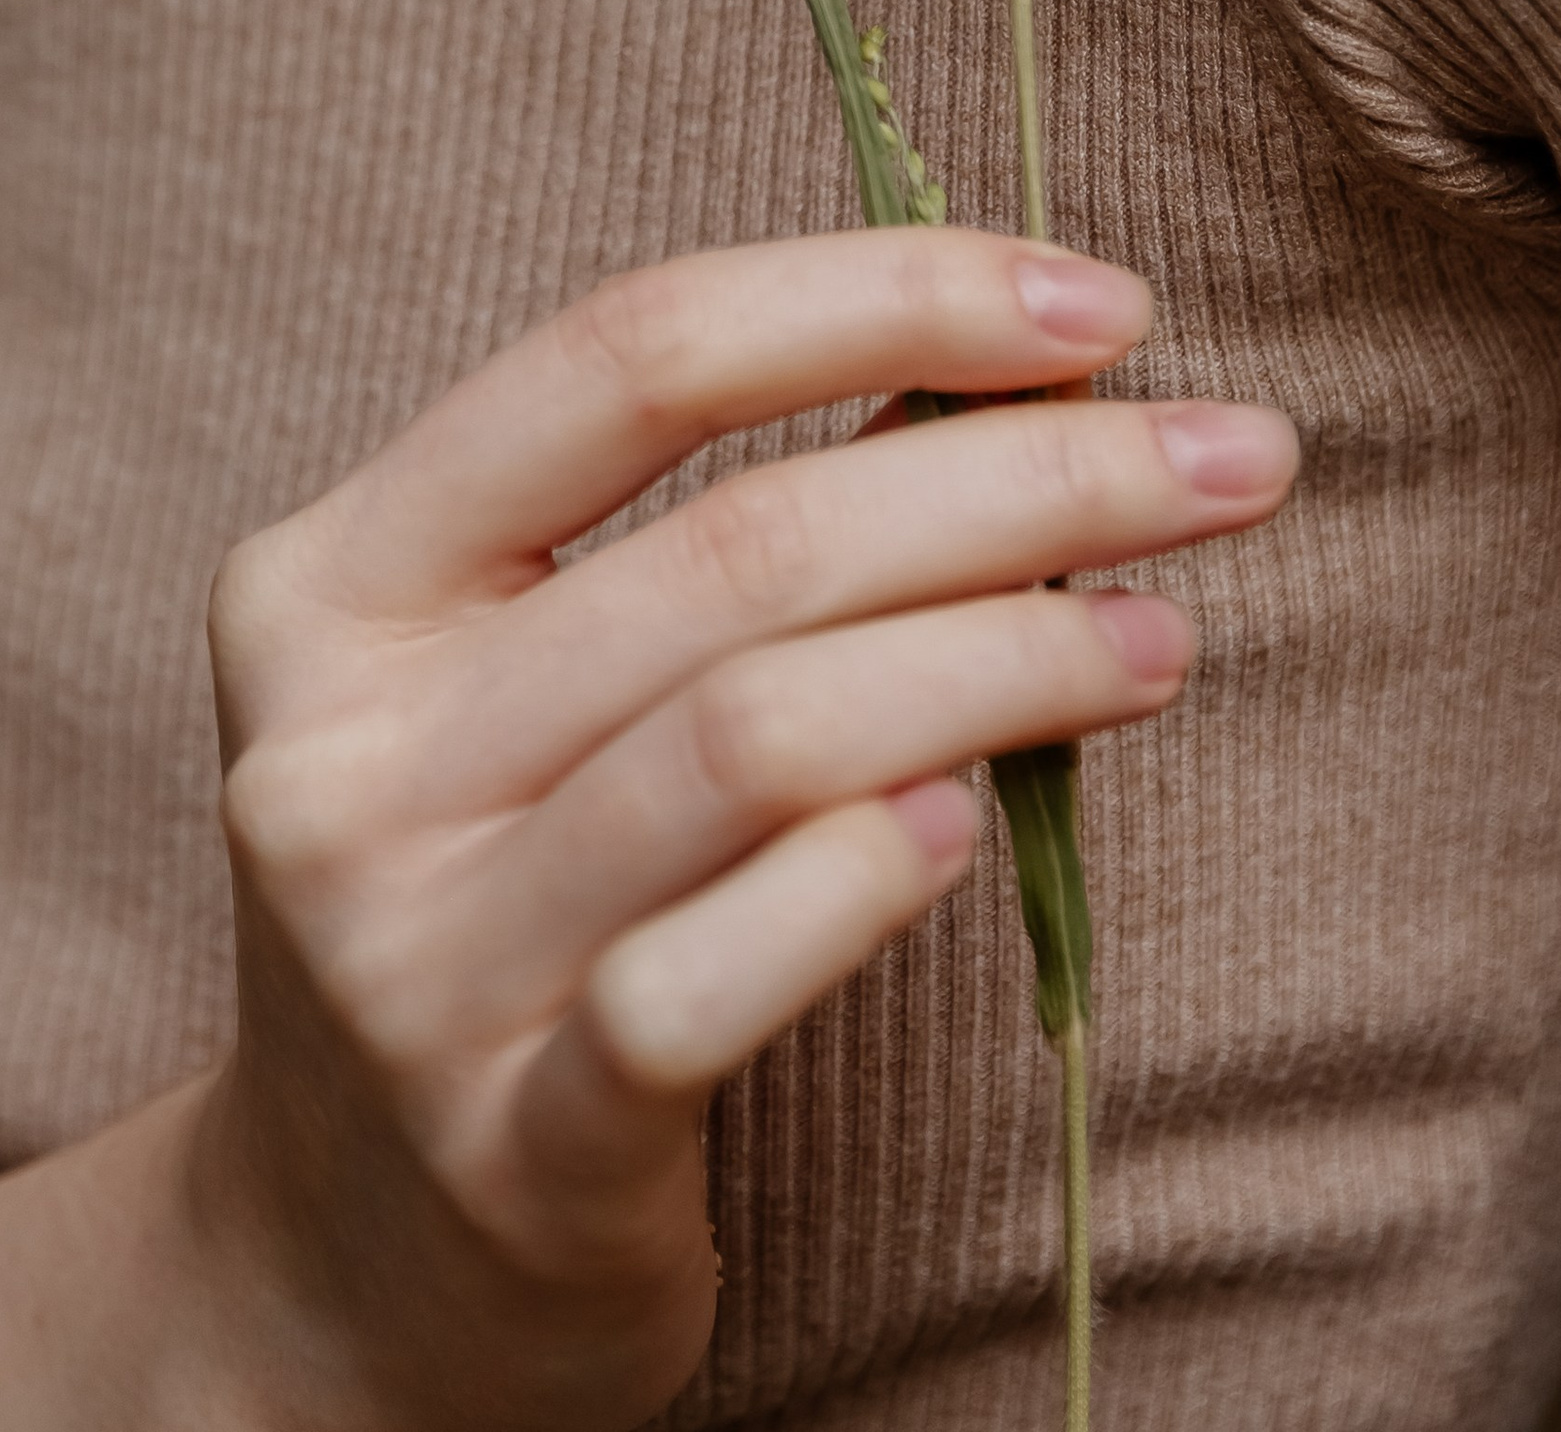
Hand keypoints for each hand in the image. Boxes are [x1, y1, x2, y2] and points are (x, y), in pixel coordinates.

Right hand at [167, 225, 1294, 1429]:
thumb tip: (1010, 364)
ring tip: (1160, 635)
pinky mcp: (509, 1149)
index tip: (1108, 308)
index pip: (631, 354)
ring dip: (1004, 659)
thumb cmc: (498, 897)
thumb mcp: (521, 682)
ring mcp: (407, 959)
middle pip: (738, 548)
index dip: (886, 294)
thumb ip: (703, 530)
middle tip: (1227, 463)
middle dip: (1024, 478)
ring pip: (755, 739)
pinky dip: (866, 881)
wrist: (342, 1265)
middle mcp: (342, 754)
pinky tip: (981, 824)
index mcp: (333, 579)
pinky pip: (709, 985)